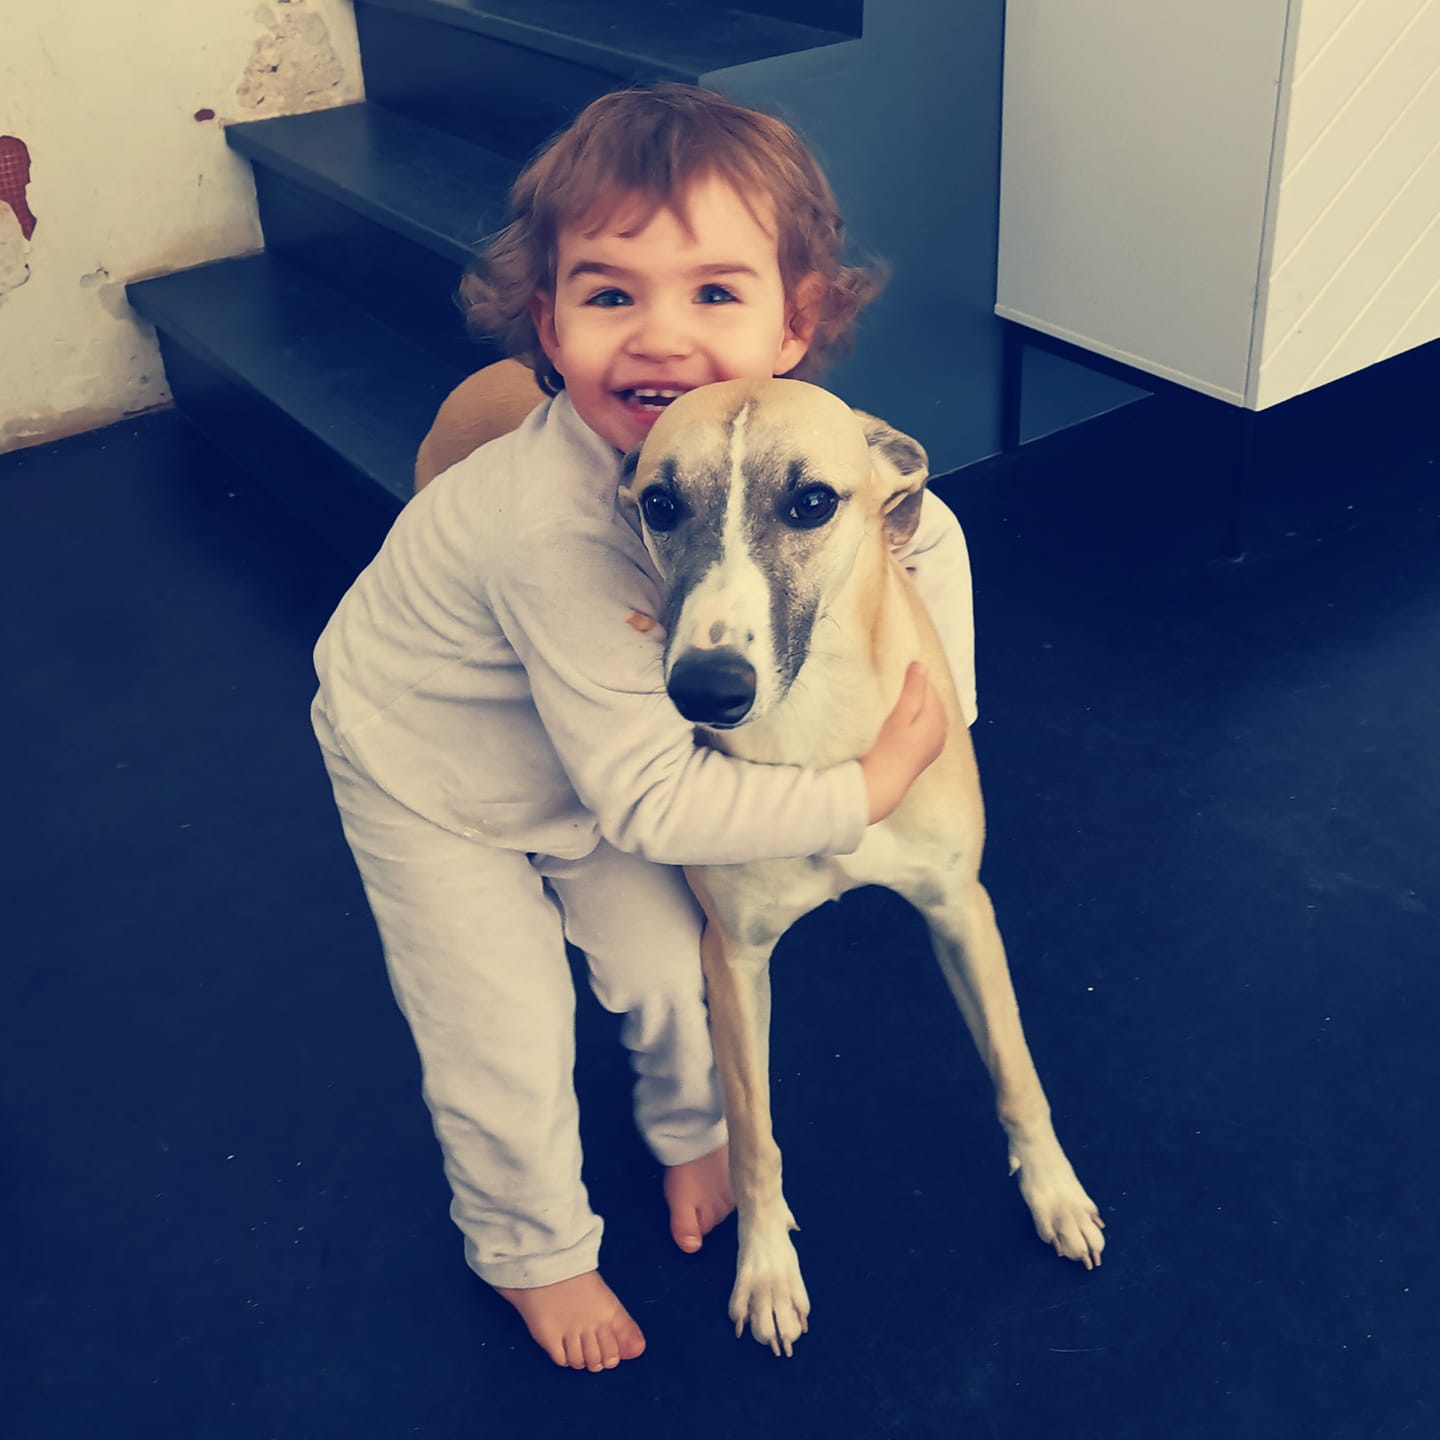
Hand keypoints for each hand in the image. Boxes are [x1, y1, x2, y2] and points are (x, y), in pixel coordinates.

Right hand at [858, 662, 946, 823]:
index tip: (892, 671)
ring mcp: (934, 744)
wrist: (879, 789)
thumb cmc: (884, 751)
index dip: (911, 676)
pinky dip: (914, 718)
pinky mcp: (925, 753)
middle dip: (914, 690)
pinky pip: (924, 726)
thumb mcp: (898, 717)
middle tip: (890, 683)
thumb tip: (920, 666)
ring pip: (928, 713)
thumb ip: (912, 691)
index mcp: (937, 720)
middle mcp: (941, 732)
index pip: (928, 686)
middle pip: (930, 700)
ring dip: (914, 704)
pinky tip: (899, 720)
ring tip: (892, 699)